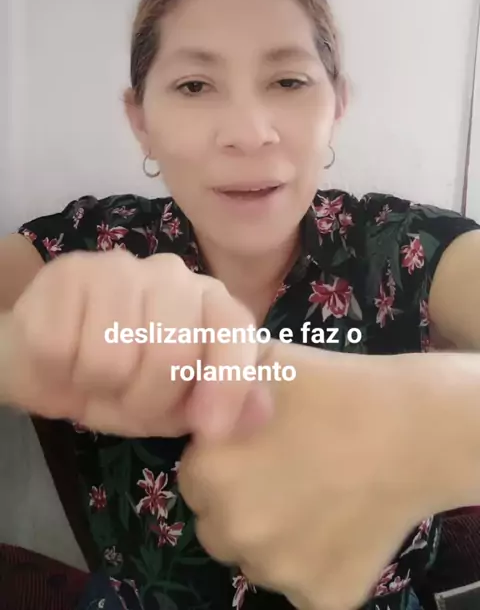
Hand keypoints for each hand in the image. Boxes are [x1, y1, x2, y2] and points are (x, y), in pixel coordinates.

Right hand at [1, 249, 270, 437]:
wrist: (47, 360)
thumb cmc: (121, 382)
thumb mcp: (175, 406)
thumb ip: (222, 406)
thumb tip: (264, 411)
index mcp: (207, 300)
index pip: (233, 328)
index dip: (227, 381)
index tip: (209, 429)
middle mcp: (169, 274)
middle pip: (172, 351)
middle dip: (147, 399)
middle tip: (128, 400)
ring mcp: (117, 267)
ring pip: (113, 355)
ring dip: (98, 388)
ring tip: (93, 378)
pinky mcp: (67, 272)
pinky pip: (63, 348)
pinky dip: (59, 372)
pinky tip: (63, 360)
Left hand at [178, 342, 441, 609]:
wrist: (413, 427)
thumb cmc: (334, 386)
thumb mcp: (264, 358)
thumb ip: (214, 380)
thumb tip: (189, 399)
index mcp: (209, 472)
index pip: (194, 479)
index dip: (227, 460)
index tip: (261, 446)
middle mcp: (232, 530)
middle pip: (219, 525)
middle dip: (243, 503)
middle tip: (290, 471)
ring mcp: (278, 571)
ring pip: (258, 559)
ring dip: (276, 536)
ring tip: (319, 494)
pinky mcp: (321, 597)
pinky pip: (302, 585)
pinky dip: (317, 562)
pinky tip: (341, 522)